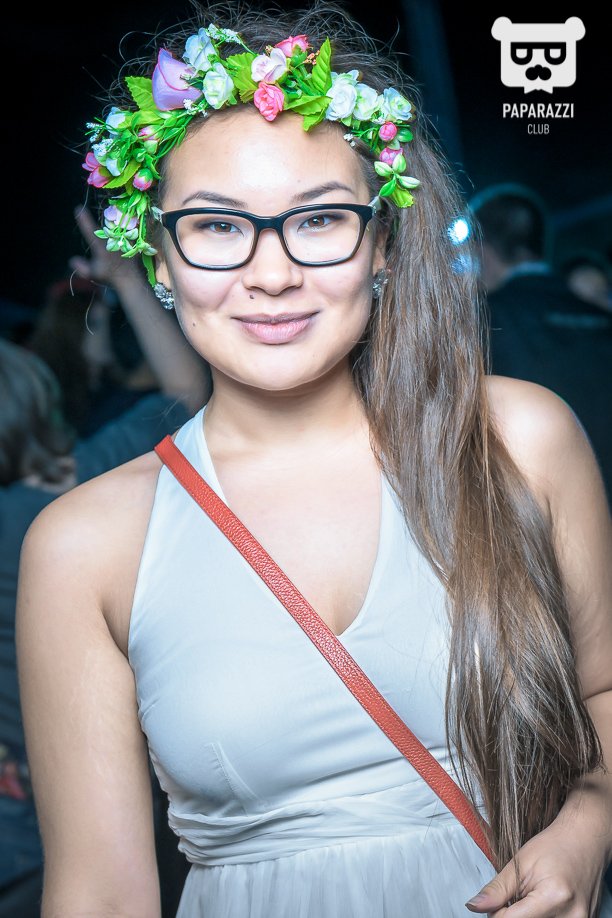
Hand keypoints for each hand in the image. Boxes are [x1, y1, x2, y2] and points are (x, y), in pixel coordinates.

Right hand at [69, 205, 143, 287]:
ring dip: (109, 224)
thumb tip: (72, 260)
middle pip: (102, 226)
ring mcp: (121, 240)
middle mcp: (111, 241)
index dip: (84, 220)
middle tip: (87, 215)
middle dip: (95, 222)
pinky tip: (120, 228)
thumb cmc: (110, 277)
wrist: (130, 280)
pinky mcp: (130, 241)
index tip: (78, 209)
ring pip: (114, 227)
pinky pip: (125, 231)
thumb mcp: (93, 274)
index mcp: (100, 247)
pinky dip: (122, 230)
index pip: (89, 230)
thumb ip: (81, 267)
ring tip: (105, 227)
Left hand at [465, 820, 605, 916]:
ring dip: (526, 917)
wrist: (586, 840)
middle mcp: (571, 917)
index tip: (496, 901)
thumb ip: (497, 889)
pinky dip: (540, 917)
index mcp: (553, 898)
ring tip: (531, 898)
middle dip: (511, 916)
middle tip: (515, 897)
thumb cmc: (555, 846)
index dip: (496, 913)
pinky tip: (542, 903)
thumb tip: (474, 907)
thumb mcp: (521, 862)